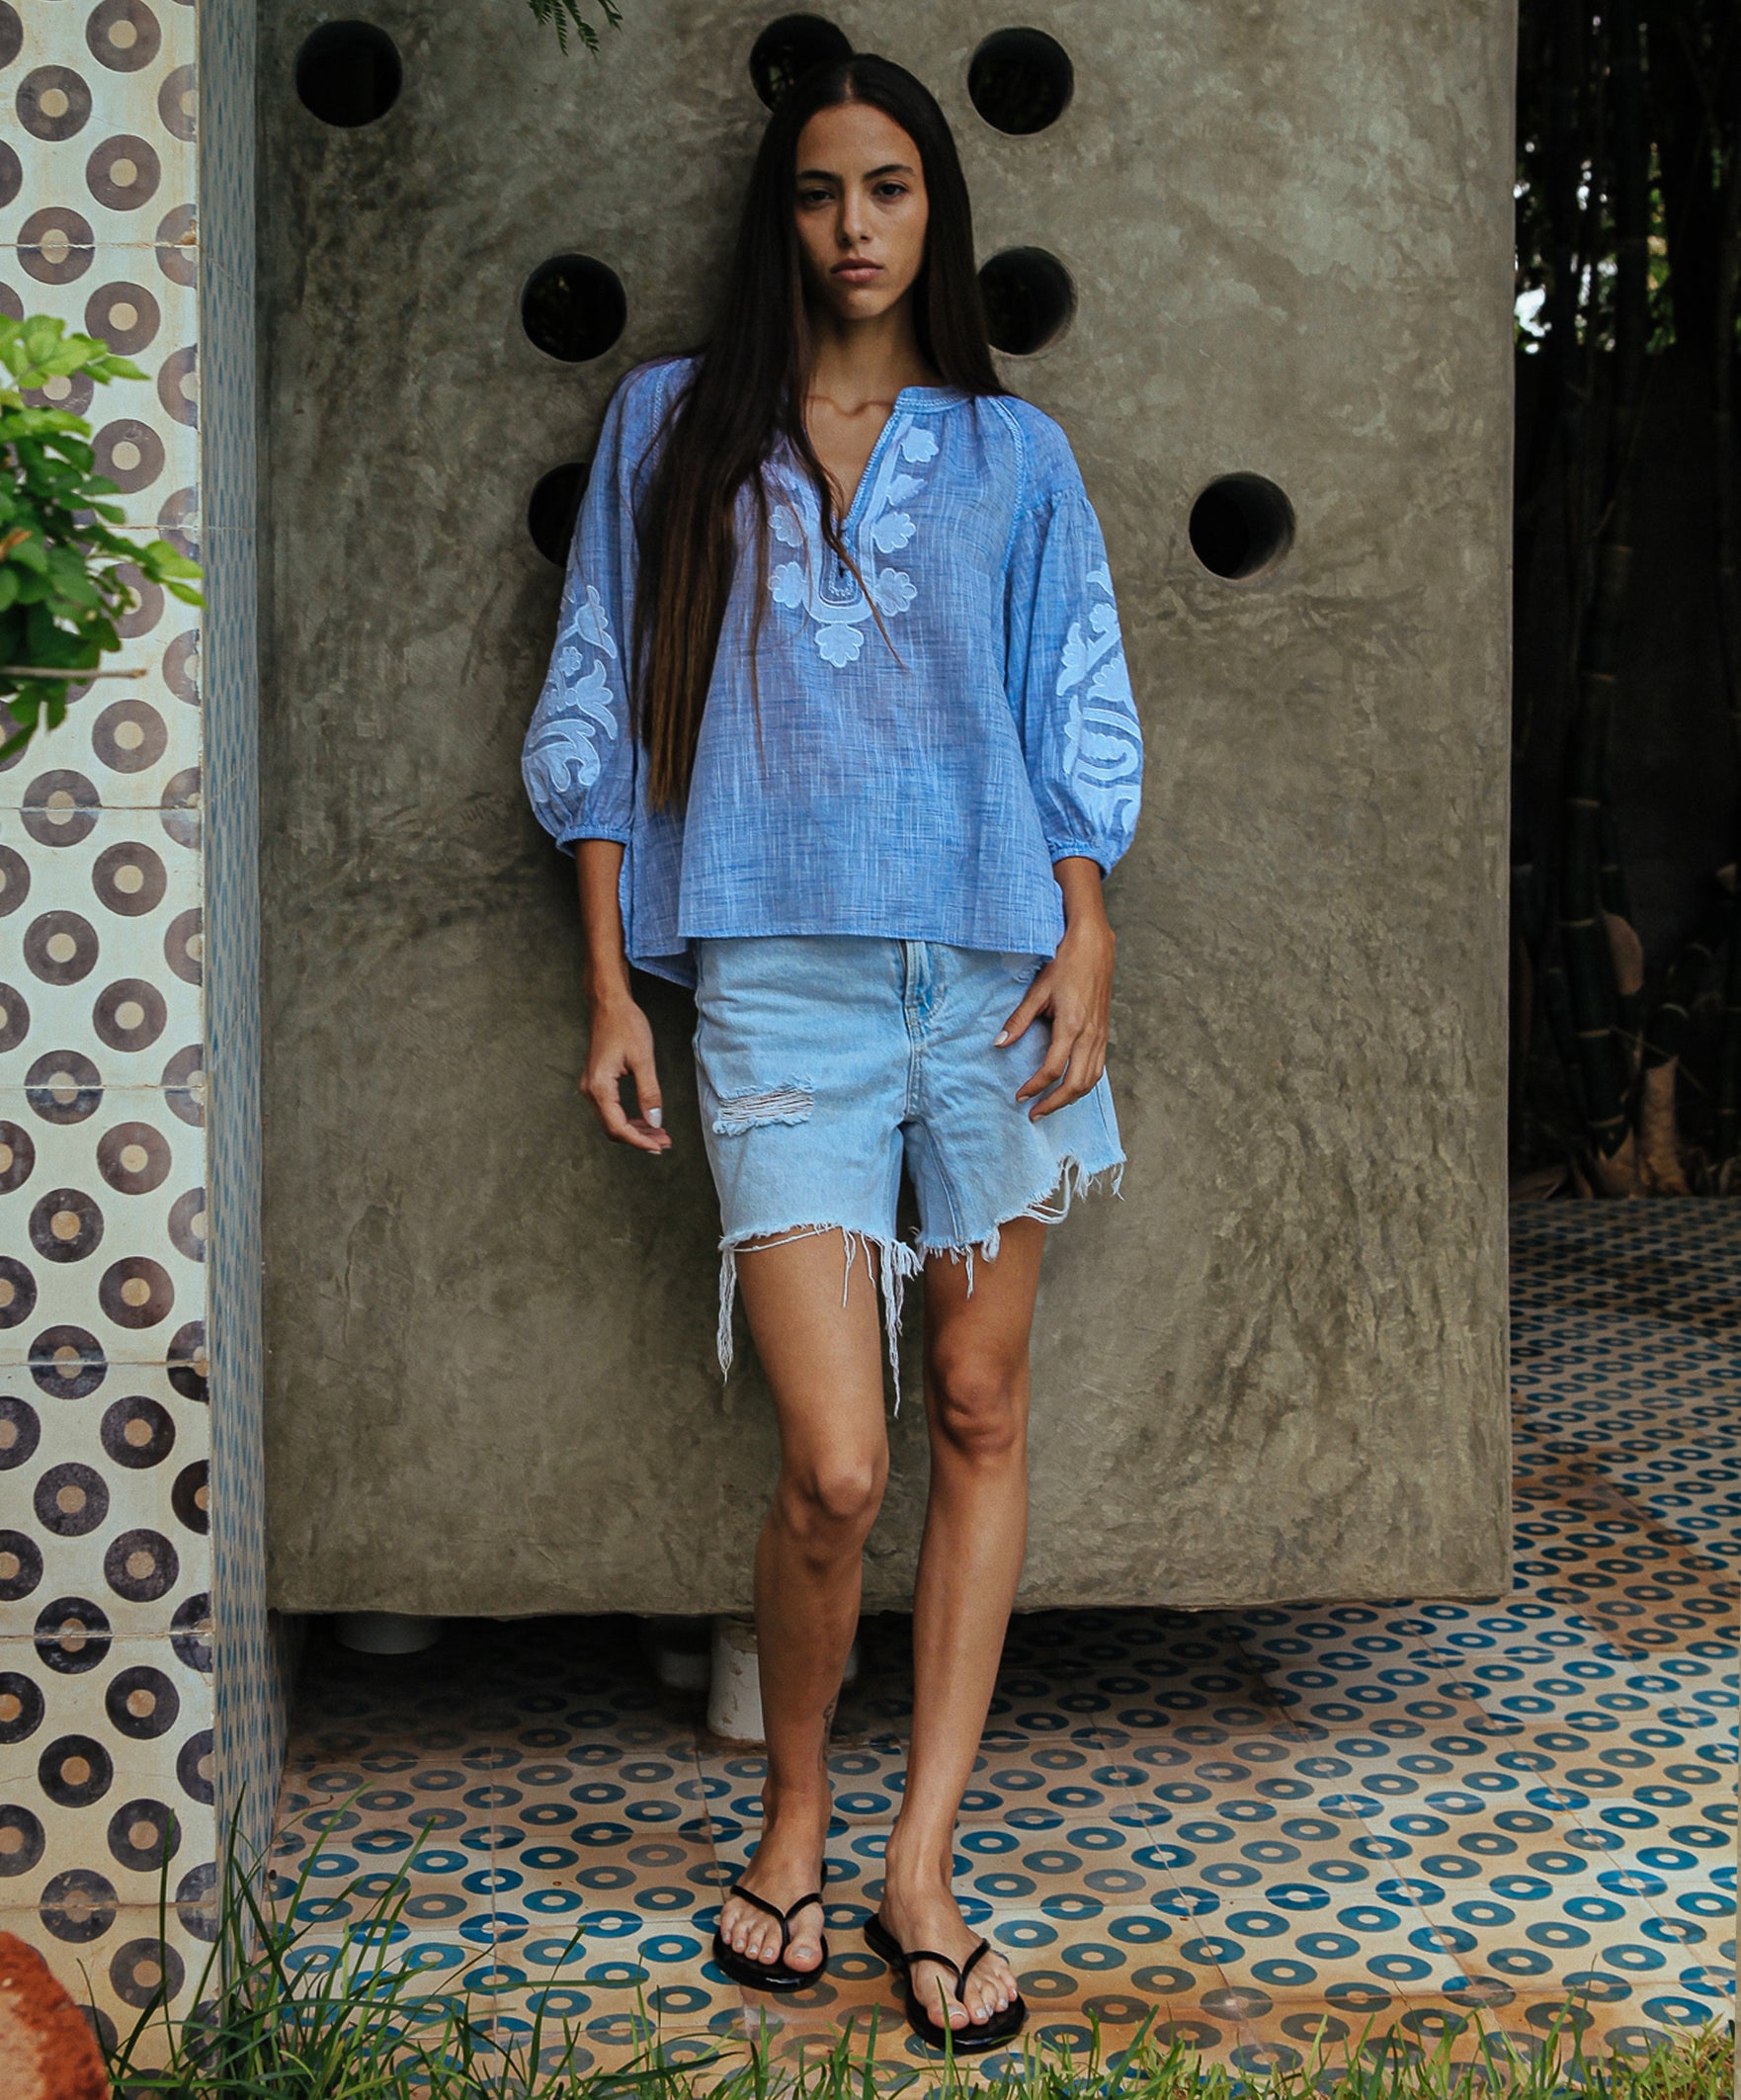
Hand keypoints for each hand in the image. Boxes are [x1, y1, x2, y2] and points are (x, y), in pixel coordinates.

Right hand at [581, 994, 670, 1152]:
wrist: (609, 1005)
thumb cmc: (625, 1025)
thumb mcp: (643, 1059)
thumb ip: (649, 1093)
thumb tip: (655, 1121)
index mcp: (599, 1086)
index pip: (618, 1127)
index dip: (639, 1141)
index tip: (659, 1147)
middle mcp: (590, 1090)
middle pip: (613, 1128)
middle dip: (639, 1139)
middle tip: (664, 1142)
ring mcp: (591, 1087)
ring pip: (611, 1121)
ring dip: (635, 1131)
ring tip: (660, 1134)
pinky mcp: (596, 1083)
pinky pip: (610, 1110)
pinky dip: (628, 1119)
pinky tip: (646, 1121)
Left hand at [996, 913, 1114, 1119]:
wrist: (1095, 947)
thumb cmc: (1065, 964)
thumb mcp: (1037, 991)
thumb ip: (1018, 1020)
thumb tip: (998, 1044)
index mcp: (1072, 1025)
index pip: (1053, 1069)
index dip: (1035, 1087)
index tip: (1019, 1096)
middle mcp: (1090, 1035)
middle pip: (1076, 1084)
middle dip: (1054, 1103)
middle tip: (1034, 1114)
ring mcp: (1101, 1036)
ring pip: (1091, 1080)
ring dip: (1070, 1098)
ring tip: (1050, 1105)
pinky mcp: (1105, 1034)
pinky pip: (1098, 1068)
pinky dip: (1084, 1084)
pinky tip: (1069, 1087)